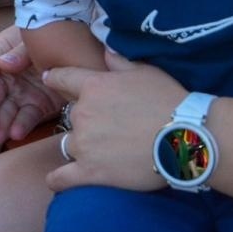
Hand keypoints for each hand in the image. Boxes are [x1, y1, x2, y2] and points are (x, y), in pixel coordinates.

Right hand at [0, 26, 64, 143]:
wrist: (84, 49)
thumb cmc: (56, 35)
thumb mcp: (37, 39)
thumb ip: (20, 51)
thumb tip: (2, 63)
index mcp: (3, 51)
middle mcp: (8, 73)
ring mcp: (22, 91)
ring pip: (6, 109)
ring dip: (0, 124)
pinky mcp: (37, 105)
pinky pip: (26, 117)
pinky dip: (20, 126)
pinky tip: (17, 133)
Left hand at [43, 52, 185, 192]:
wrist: (183, 138)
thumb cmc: (167, 101)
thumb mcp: (145, 71)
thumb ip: (119, 61)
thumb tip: (105, 50)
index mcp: (93, 86)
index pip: (62, 78)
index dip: (55, 78)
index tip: (49, 78)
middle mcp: (82, 113)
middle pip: (71, 115)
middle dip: (85, 120)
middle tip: (109, 128)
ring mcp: (83, 144)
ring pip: (69, 144)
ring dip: (81, 147)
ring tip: (102, 153)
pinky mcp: (89, 172)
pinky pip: (61, 178)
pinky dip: (57, 180)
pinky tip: (58, 181)